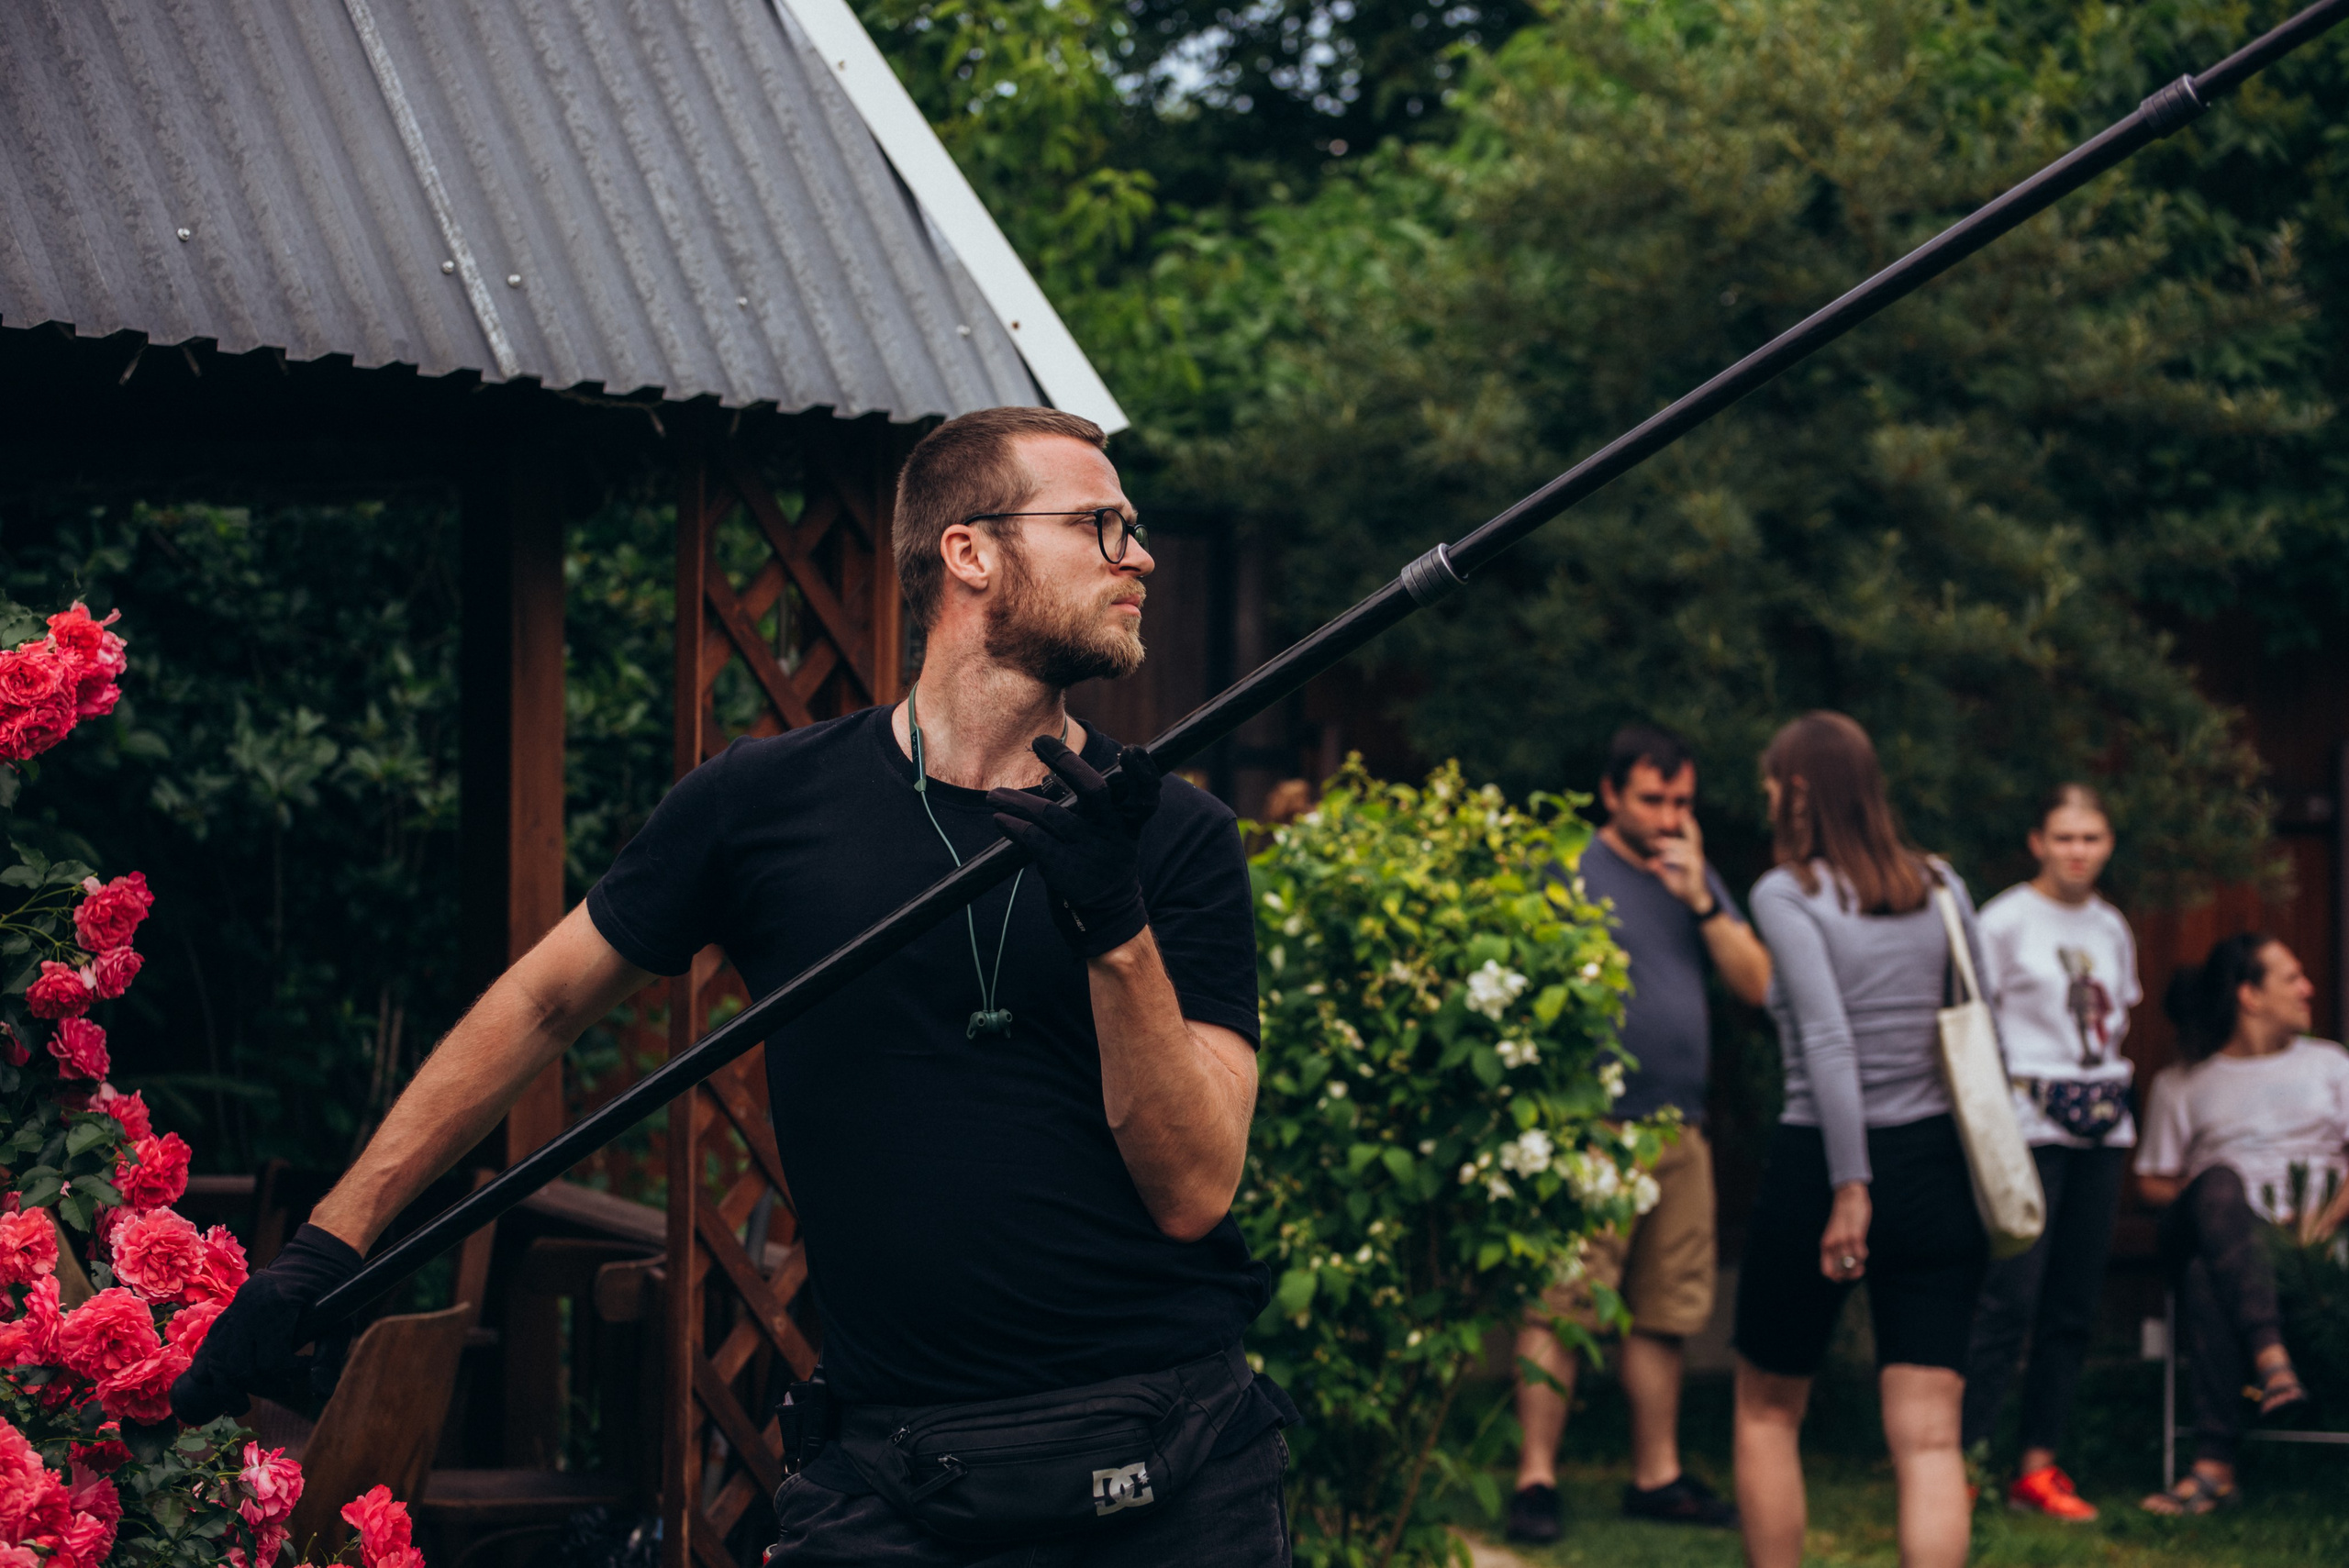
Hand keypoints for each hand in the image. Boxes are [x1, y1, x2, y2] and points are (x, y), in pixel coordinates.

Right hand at [170, 1223, 361, 1422]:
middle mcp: (248, 1307)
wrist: (317, 1256)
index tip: (306, 1369)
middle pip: (238, 1367)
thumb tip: (322, 1396)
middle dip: (261, 1387)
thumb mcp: (339, 1322)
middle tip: (286, 1388)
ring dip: (229, 1388)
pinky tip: (226, 1388)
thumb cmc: (333, 1289)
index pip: (271, 1361)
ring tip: (246, 1404)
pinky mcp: (227, 1314)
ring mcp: (234, 1310)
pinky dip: (211, 1373)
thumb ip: (329, 1359)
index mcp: (277, 1305)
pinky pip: (208, 1349)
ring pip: (215, 1362)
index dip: (290, 1374)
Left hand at [989, 738, 1162, 957]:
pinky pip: (1035, 840)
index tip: (1132, 751)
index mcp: (1129, 827)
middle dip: (1067, 763)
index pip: (1145, 796)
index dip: (1142, 774)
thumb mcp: (1109, 840)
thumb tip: (1048, 780)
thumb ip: (1089, 812)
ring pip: (1052, 815)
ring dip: (1018, 802)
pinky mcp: (1066, 871)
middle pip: (1095, 792)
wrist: (1105, 922)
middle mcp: (1112, 836)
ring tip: (994, 795)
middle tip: (1040, 743)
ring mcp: (1089, 853)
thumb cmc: (1102, 871)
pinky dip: (1014, 826)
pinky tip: (1000, 819)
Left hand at [1649, 817, 1710, 911]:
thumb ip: (1660, 870)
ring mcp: (1697, 863)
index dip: (1689, 822)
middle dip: (1680, 830)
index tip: (1684, 810)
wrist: (1694, 902)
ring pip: (1686, 848)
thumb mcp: (1668, 878)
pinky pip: (1684, 860)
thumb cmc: (1683, 889)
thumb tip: (1650, 863)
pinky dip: (1673, 858)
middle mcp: (1696, 856)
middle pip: (1692, 837)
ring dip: (1671, 845)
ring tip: (1657, 845)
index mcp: (1691, 855)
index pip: (1692, 835)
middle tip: (1657, 837)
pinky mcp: (1696, 871)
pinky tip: (1662, 859)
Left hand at [1818, 1182, 1869, 1282]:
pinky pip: (1861, 1254)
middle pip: (1841, 1272)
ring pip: (1852, 1265)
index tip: (1846, 1276)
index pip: (1827, 1271)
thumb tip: (1845, 1268)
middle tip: (1858, 1271)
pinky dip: (1864, 1256)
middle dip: (1850, 1275)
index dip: (1837, 1278)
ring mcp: (1844, 1241)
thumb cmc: (1844, 1218)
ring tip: (1861, 1261)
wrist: (1848, 1198)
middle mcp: (1832, 1245)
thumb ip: (1836, 1249)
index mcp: (1825, 1245)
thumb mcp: (1835, 1235)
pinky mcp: (1856, 1235)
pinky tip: (1864, 1249)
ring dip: (1859, 1267)